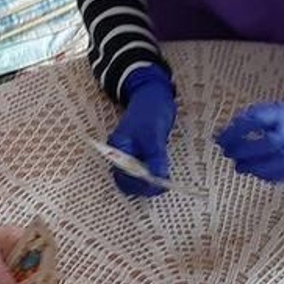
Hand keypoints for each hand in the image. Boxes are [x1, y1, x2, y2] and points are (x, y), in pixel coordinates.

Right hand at [108, 66, 177, 196]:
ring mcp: (130, 155)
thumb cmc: (150, 110)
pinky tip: (163, 173)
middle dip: (144, 187)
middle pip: (128, 181)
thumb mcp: (154, 134)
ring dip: (150, 183)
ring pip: (136, 178)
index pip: (123, 176)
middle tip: (163, 185)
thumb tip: (158, 179)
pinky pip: (145, 171)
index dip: (139, 184)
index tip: (157, 184)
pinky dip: (154, 175)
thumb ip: (155, 157)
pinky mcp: (141, 155)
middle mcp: (121, 155)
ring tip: (165, 179)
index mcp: (118, 149)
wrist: (154, 96)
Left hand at [215, 102, 283, 182]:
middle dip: (245, 150)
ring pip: (278, 161)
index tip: (220, 138)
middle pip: (270, 142)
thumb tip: (219, 136)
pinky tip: (255, 172)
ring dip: (254, 166)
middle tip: (229, 153)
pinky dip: (265, 176)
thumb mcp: (270, 112)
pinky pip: (283, 175)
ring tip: (240, 166)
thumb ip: (247, 121)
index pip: (257, 120)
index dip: (235, 131)